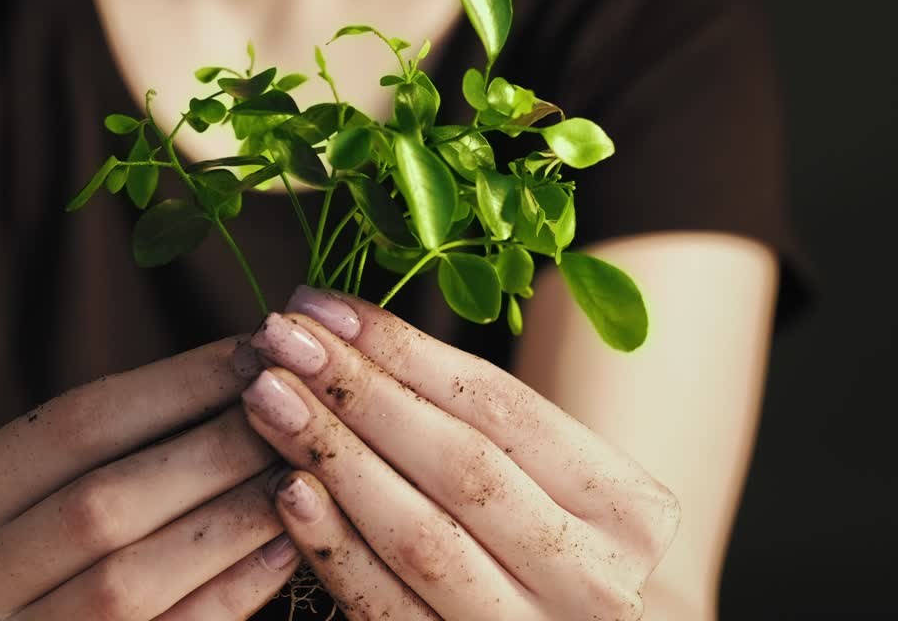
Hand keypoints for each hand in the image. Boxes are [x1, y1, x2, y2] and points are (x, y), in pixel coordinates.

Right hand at [0, 336, 300, 619]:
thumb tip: (249, 360)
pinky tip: (286, 548)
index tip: (257, 350)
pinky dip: (230, 594)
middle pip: (104, 503)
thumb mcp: (41, 484)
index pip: (75, 424)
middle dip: (214, 451)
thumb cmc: (38, 542)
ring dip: (230, 521)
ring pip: (132, 580)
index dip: (178, 384)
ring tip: (300, 473)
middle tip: (297, 412)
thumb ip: (119, 437)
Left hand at [242, 287, 680, 620]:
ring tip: (268, 396)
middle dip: (360, 392)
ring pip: (420, 536)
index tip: (324, 306)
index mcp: (629, 509)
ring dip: (334, 457)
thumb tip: (347, 328)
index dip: (404, 350)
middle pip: (460, 467)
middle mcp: (594, 579)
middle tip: (282, 339)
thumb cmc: (545, 537)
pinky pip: (385, 607)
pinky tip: (285, 489)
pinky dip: (331, 545)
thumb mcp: (551, 477)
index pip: (502, 408)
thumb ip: (477, 416)